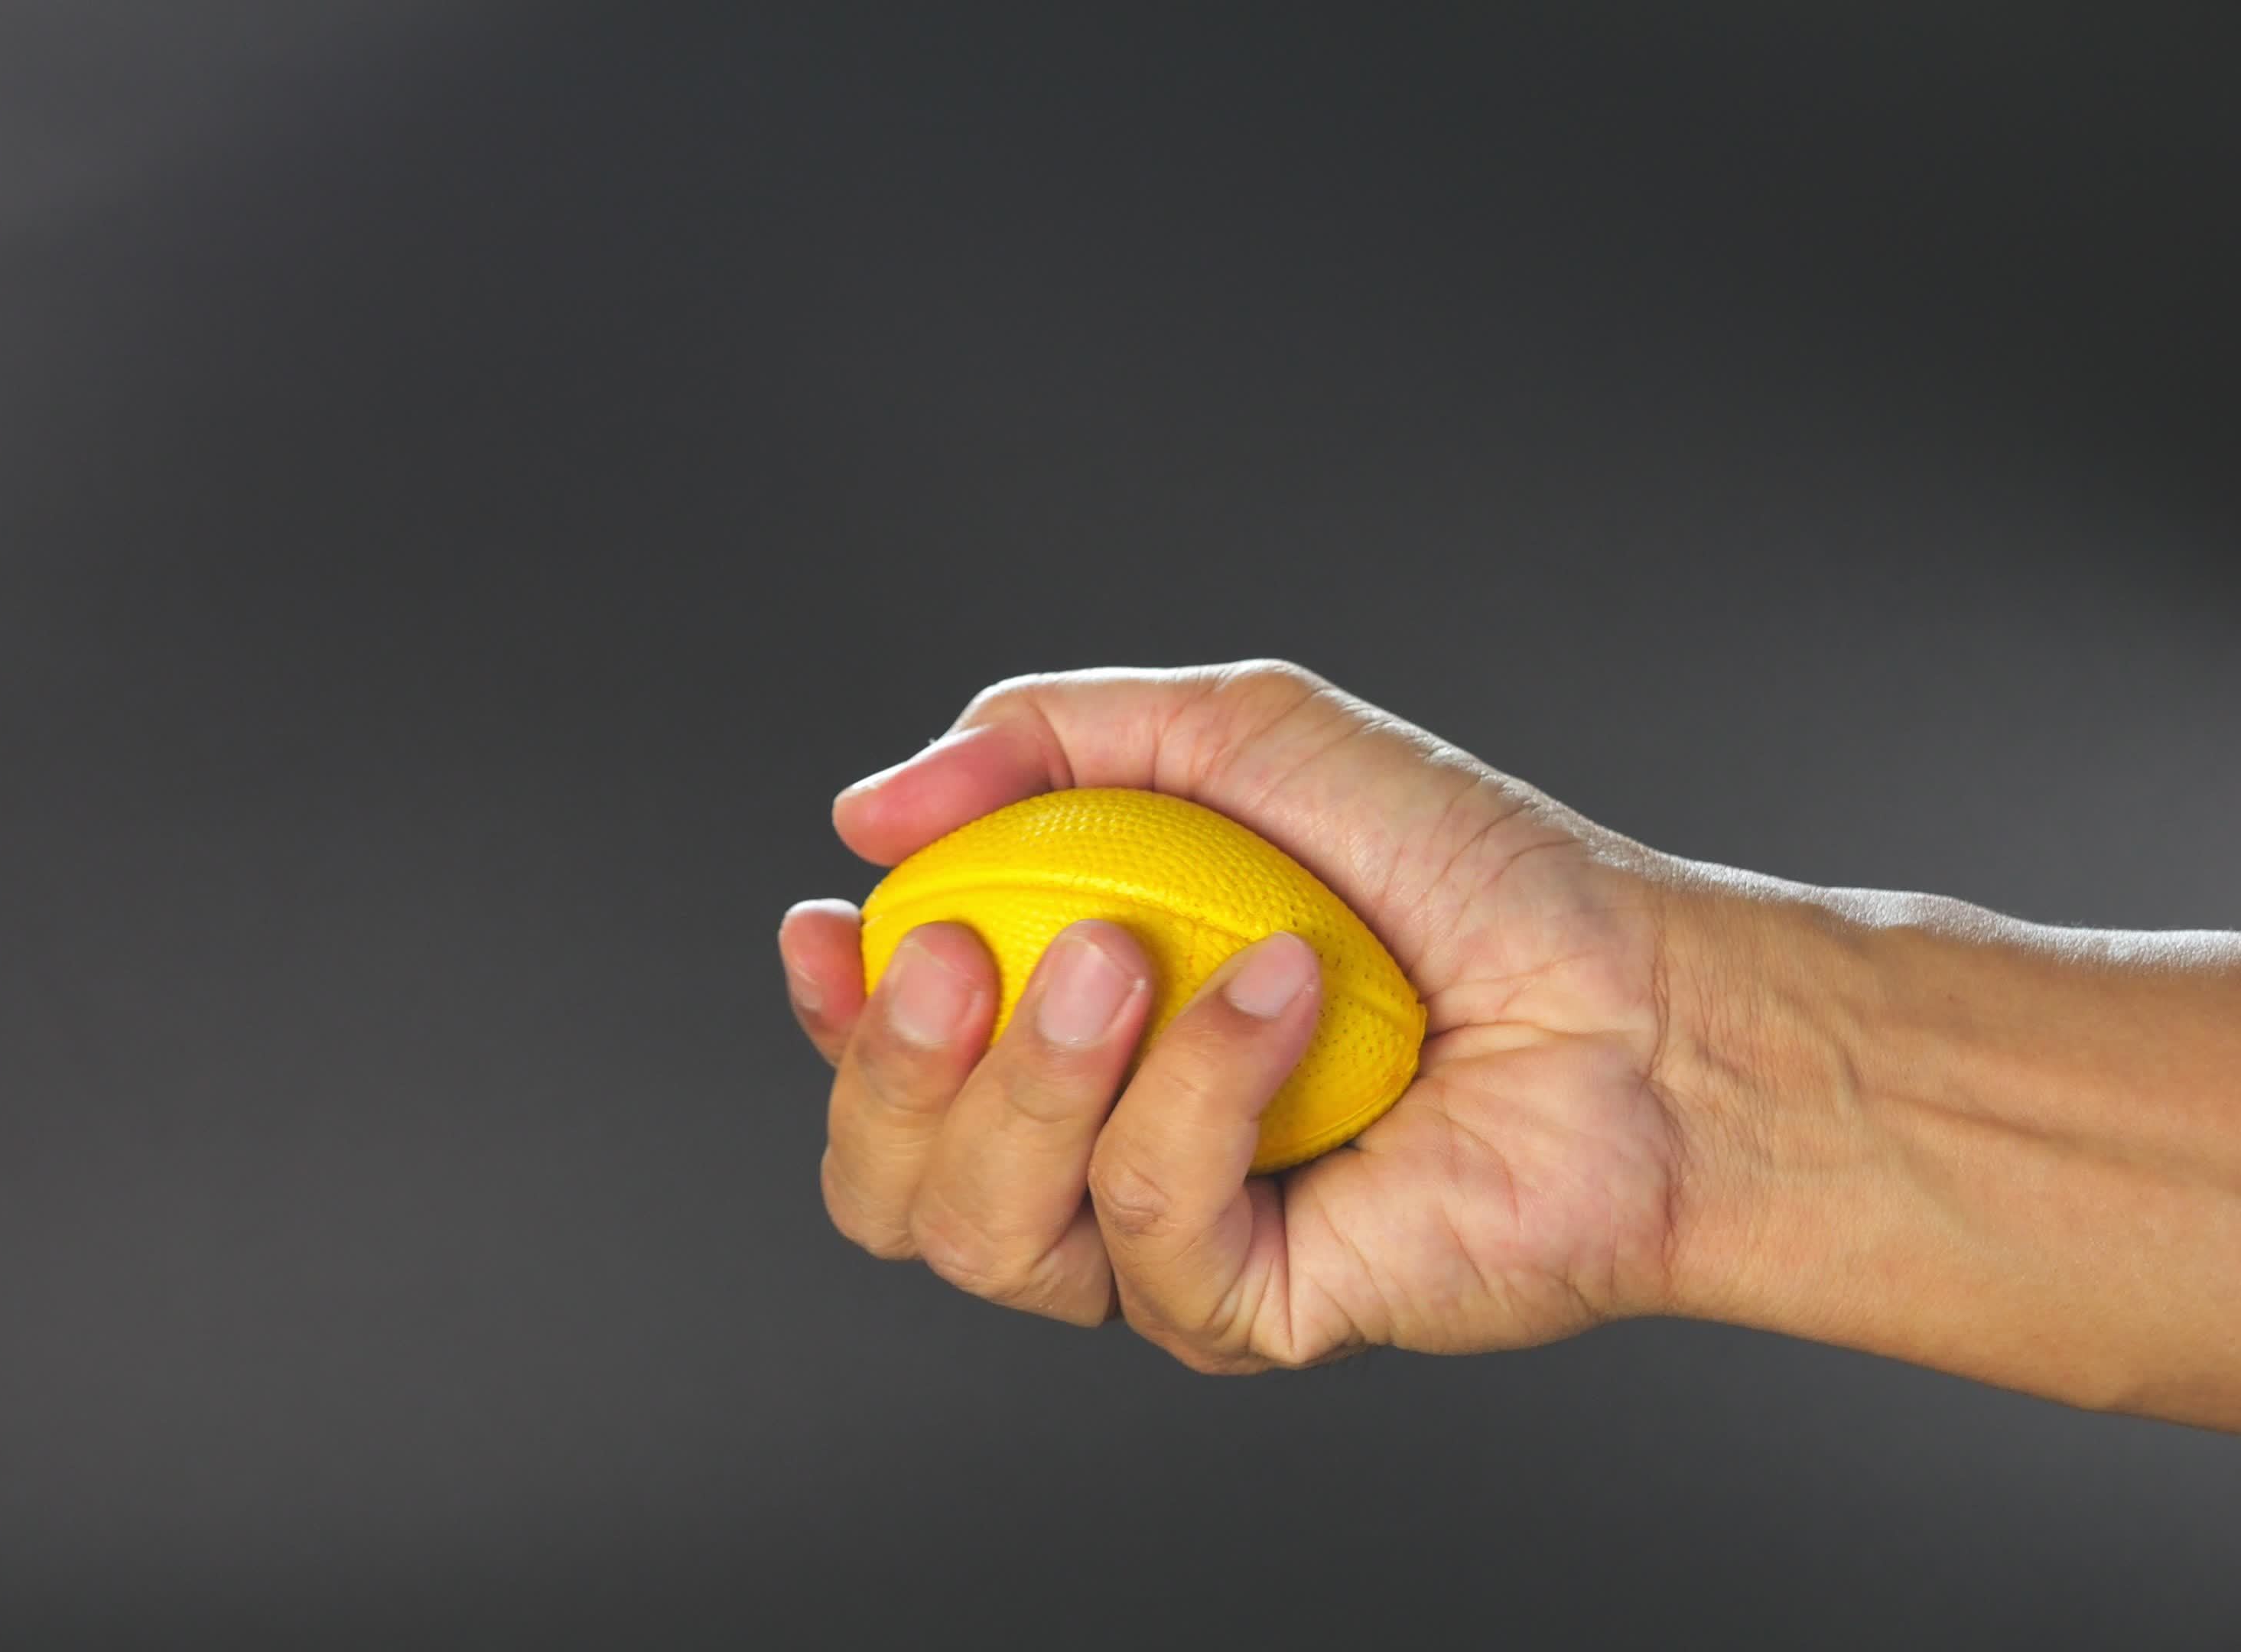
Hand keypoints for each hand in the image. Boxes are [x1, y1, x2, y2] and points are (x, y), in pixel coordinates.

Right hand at [781, 660, 1706, 1370]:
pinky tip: (1279, 990)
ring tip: (1133, 954)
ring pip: (979, 1232)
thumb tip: (872, 808)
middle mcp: (1099, 1159)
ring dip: (1032, 1079)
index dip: (835, 1011)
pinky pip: (1144, 1224)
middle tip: (974, 948)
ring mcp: (1166, 1250)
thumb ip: (1046, 740)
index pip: (885, 1071)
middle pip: (886, 1185)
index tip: (833, 924)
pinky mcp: (1245, 1313)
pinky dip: (1195, 1087)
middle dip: (893, 1066)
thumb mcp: (1237, 738)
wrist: (1639, 1003)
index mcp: (1075, 1045)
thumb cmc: (1461, 877)